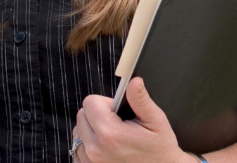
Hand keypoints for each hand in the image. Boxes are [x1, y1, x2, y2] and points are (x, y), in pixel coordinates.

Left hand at [72, 77, 193, 162]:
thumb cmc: (159, 149)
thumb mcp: (156, 121)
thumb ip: (141, 100)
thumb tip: (134, 81)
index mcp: (109, 133)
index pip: (90, 102)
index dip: (106, 103)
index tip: (119, 113)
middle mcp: (94, 149)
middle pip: (81, 115)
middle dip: (97, 115)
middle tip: (118, 125)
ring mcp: (89, 162)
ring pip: (78, 132)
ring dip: (91, 130)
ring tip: (112, 137)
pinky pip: (78, 149)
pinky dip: (88, 145)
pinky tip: (106, 148)